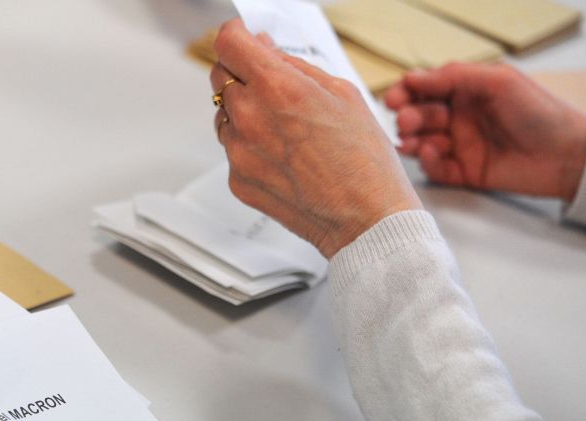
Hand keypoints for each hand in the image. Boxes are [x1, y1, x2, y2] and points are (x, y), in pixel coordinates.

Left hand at [210, 19, 420, 258]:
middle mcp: (250, 118)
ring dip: (244, 112)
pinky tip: (284, 157)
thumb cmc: (364, 161)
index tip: (243, 38)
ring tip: (285, 129)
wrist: (365, 219)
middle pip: (220, 77)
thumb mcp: (342, 93)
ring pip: (225, 116)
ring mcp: (239, 152)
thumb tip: (266, 51)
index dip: (235, 36)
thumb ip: (295, 67)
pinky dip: (251, 147)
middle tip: (269, 84)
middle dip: (241, 73)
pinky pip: (234, 150)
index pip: (228, 44)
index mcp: (277, 87)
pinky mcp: (238, 180)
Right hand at [385, 63, 585, 200]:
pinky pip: (435, 168)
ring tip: (410, 142)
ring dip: (411, 140)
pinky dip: (428, 162)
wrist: (565, 154)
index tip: (395, 98)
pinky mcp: (464, 172)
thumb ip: (455, 76)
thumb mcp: (498, 82)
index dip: (406, 92)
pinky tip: (432, 154)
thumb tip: (413, 77)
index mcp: (467, 91)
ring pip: (421, 142)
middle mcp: (460, 117)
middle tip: (406, 122)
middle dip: (408, 117)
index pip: (426, 88)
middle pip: (419, 115)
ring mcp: (461, 145)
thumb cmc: (539, 112)